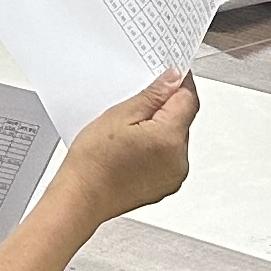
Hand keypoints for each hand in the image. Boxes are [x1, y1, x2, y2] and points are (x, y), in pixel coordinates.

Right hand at [53, 70, 197, 219]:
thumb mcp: (120, 115)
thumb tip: (174, 79)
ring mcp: (174, 176)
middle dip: (165, 108)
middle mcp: (179, 159)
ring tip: (128, 134)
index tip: (170, 73)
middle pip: (182, 120)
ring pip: (175, 139)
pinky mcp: (166, 186)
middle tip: (135, 106)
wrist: (81, 197)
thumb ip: (153, 95)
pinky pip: (169, 157)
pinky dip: (156, 149)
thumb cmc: (93, 162)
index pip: (188, 99)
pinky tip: (132, 149)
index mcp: (170, 138)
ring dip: (160, 129)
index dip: (180, 82)